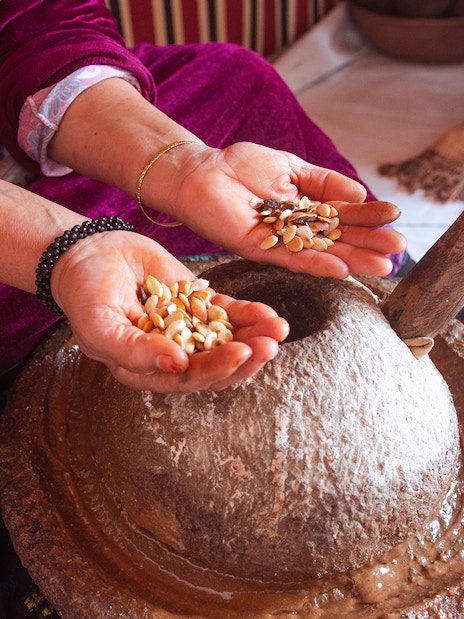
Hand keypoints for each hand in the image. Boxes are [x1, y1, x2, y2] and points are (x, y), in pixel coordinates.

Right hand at [51, 230, 288, 391]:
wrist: (90, 253)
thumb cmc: (85, 294)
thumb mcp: (100, 327)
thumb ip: (134, 351)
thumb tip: (177, 365)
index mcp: (148, 370)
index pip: (189, 380)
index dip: (216, 370)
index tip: (239, 353)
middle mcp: (173, 355)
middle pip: (217, 367)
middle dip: (246, 359)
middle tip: (268, 345)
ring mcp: (190, 329)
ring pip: (229, 341)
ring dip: (256, 338)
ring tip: (278, 330)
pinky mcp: (199, 305)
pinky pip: (230, 314)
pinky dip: (250, 315)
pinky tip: (269, 315)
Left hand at [151, 141, 406, 278]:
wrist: (201, 171)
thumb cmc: (242, 166)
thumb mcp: (291, 167)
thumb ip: (323, 182)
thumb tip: (359, 192)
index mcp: (305, 209)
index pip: (343, 216)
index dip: (369, 218)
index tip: (396, 218)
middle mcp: (295, 231)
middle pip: (337, 239)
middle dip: (368, 244)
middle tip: (399, 251)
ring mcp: (279, 242)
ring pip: (320, 254)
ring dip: (351, 260)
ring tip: (382, 265)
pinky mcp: (259, 249)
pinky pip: (291, 260)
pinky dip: (316, 265)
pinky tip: (341, 269)